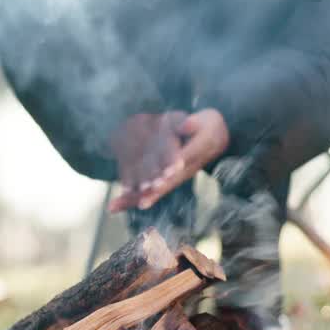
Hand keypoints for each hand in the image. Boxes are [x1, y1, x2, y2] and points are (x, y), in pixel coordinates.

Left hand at [109, 109, 228, 212]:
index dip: (170, 173)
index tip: (160, 182)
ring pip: (153, 191)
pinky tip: (113, 206)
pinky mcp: (166, 178)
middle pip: (165, 185)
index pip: (180, 166)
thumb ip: (194, 124)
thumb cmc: (208, 127)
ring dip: (134, 199)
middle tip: (139, 203)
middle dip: (151, 194)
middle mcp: (183, 171)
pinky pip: (148, 190)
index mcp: (193, 156)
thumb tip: (187, 124)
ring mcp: (174, 177)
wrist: (216, 138)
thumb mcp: (206, 122)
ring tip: (115, 207)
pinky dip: (131, 198)